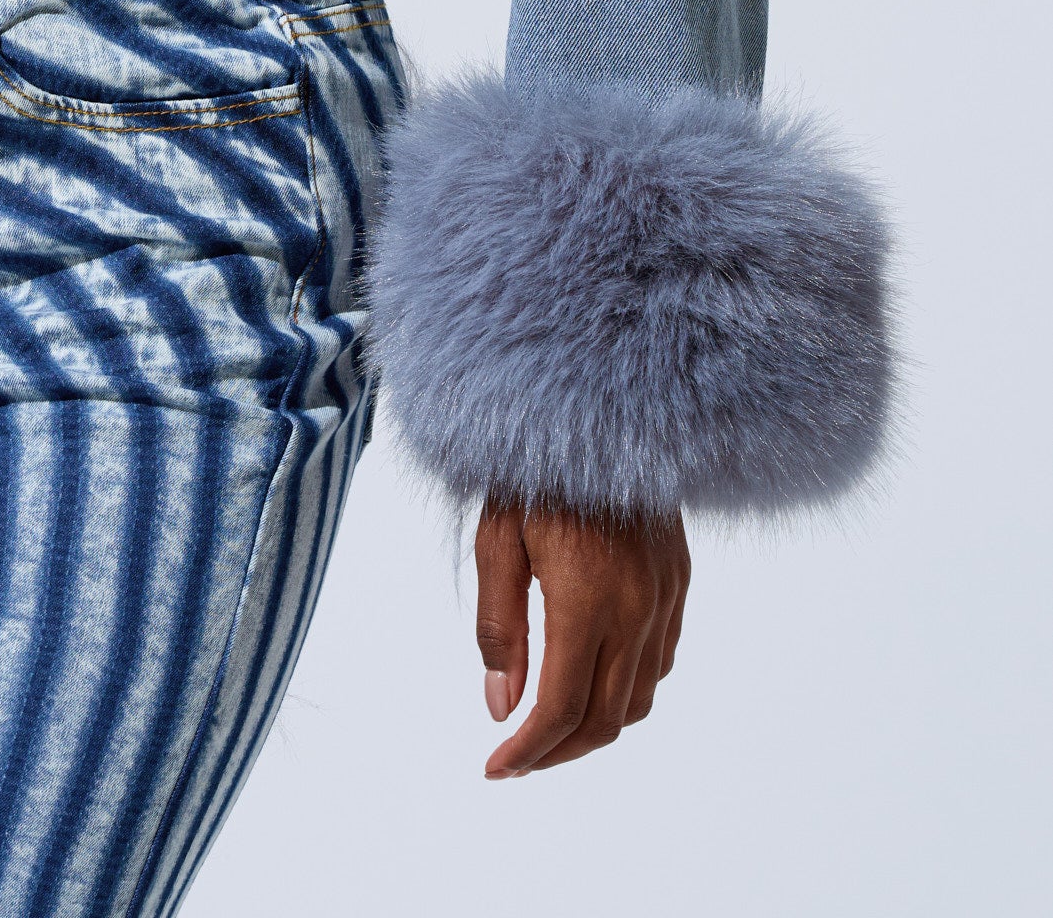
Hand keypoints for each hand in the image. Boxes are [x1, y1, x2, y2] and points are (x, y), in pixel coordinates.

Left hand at [474, 496, 689, 777]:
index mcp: (587, 598)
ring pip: (638, 698)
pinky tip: (591, 675)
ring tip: (550, 724)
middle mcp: (637, 607)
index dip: (528, 751)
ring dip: (595, 725)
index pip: (562, 708)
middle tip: (518, 757)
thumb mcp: (496, 539)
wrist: (601, 406)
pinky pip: (659, 661)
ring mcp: (666, 596)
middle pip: (605, 720)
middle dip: (559, 751)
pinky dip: (625, 687)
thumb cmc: (536, 468)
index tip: (496, 768)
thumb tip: (501, 707)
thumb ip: (499, 628)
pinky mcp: (678, 581)